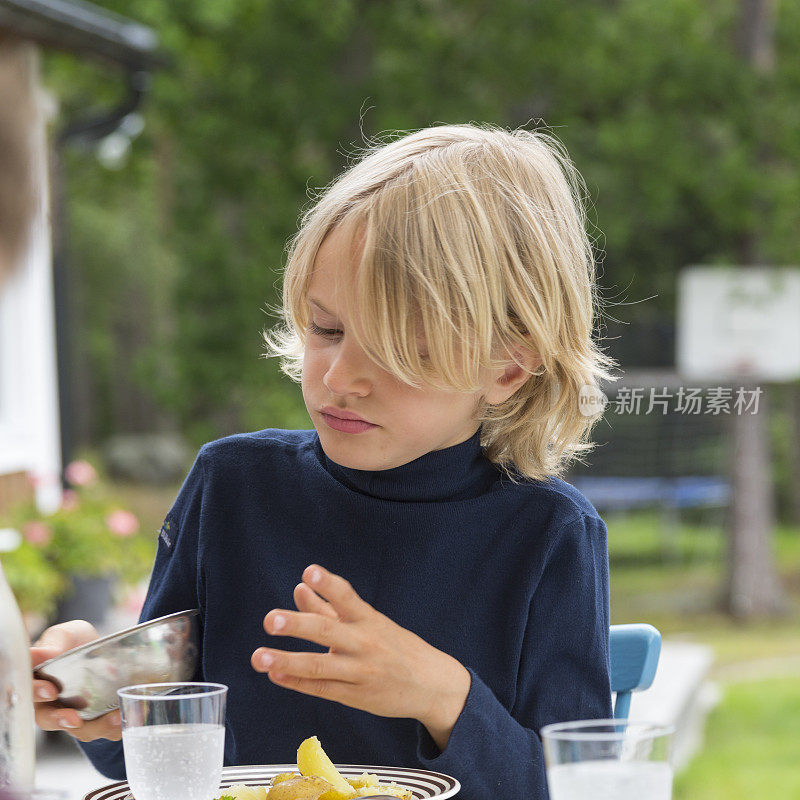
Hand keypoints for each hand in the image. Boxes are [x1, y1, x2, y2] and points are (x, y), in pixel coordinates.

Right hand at [31, 620, 121, 741]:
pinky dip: (116, 726)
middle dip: (60, 720)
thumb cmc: (75, 642)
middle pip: (49, 719)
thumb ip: (52, 644)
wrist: (106, 647)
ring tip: (113, 717)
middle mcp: (51, 704)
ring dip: (96, 727)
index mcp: (38, 682)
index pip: (29, 691)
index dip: (37, 693)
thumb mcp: (65, 636)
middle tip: (74, 719)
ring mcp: (75, 715)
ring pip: (80, 730)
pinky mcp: (97, 720)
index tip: (51, 691)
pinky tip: (126, 715)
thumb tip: (35, 653)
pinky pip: (105, 729)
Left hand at [251, 565, 470, 750]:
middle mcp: (364, 643)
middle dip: (297, 625)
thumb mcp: (368, 621)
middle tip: (270, 620)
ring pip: (320, 667)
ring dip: (287, 661)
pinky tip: (275, 674)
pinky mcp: (355, 697)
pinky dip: (297, 682)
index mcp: (368, 619)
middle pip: (328, 631)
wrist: (431, 683)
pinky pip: (322, 689)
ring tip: (259, 656)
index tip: (309, 572)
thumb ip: (330, 606)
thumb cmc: (395, 646)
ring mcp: (360, 672)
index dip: (329, 584)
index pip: (348, 597)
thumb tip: (299, 588)